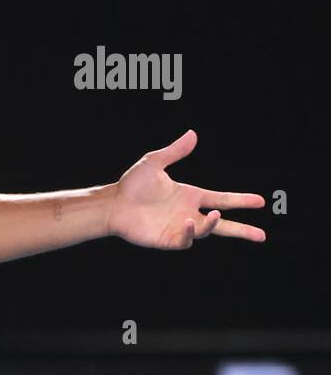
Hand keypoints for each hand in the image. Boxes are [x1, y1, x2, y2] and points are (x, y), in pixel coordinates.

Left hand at [106, 129, 266, 248]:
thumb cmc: (132, 185)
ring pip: (206, 231)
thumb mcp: (154, 163)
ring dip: (213, 224)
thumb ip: (175, 151)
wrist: (113, 204)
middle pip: (222, 224)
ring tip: (215, 214)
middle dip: (242, 230)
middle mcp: (189, 213)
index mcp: (190, 195)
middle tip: (262, 235)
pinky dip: (192, 233)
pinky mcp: (168, 239)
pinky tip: (189, 222)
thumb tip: (192, 134)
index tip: (261, 201)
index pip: (222, 198)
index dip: (241, 200)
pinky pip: (186, 240)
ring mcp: (179, 227)